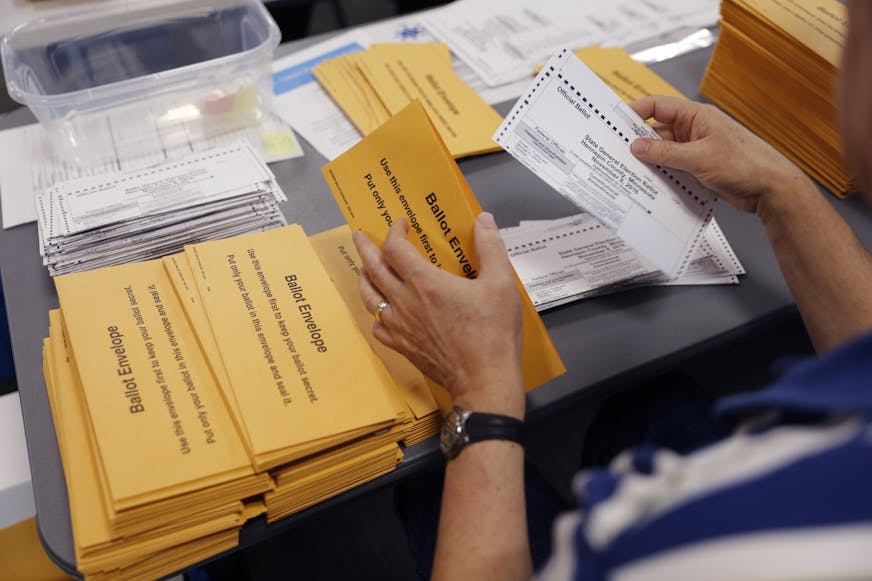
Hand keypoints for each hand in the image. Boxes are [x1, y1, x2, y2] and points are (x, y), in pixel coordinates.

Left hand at [352, 213, 524, 416]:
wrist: (484, 379)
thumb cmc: (492, 334)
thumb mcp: (501, 283)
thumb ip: (490, 247)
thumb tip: (484, 221)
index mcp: (425, 283)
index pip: (395, 248)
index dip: (394, 232)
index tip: (400, 224)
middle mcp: (405, 303)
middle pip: (373, 269)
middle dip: (365, 249)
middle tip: (359, 236)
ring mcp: (401, 327)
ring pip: (369, 297)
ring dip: (363, 278)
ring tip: (363, 269)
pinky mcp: (403, 346)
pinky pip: (378, 327)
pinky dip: (375, 314)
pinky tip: (381, 311)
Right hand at [629, 95, 810, 213]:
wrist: (770, 189)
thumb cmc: (744, 164)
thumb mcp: (699, 157)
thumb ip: (665, 153)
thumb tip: (637, 146)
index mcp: (696, 117)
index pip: (658, 106)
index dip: (636, 112)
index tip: (615, 123)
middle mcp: (694, 130)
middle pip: (657, 131)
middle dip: (639, 142)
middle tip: (617, 153)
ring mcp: (696, 150)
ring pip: (663, 153)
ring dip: (650, 162)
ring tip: (630, 172)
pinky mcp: (698, 168)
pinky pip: (673, 168)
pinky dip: (662, 175)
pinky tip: (650, 185)